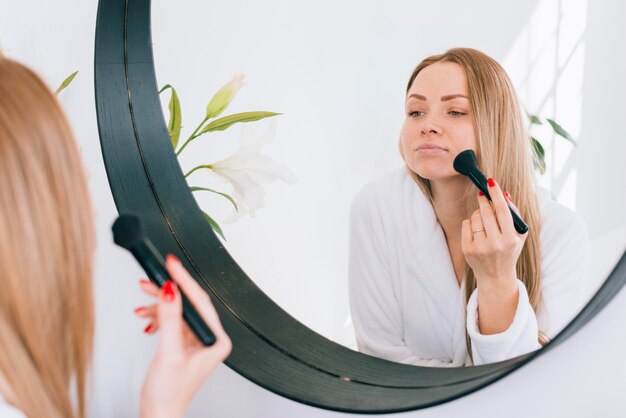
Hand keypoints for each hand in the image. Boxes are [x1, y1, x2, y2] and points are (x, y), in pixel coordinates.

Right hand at [134, 255, 231, 417]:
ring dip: (158, 305)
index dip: (183, 280)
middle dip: (167, 291)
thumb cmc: (170, 393)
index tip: (171, 264)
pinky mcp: (184, 343)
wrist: (159, 413)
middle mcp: (209, 338)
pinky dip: (157, 317)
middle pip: (188, 303)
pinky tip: (146, 319)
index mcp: (216, 340)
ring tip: (141, 302)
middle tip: (150, 278)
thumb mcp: (168, 353)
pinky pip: (172, 321)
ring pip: (177, 310)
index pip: (200, 301)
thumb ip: (170, 320)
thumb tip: (170, 292)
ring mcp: (196, 340)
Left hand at [461, 178, 526, 333]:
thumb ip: (514, 214)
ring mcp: (480, 248)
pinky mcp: (467, 250)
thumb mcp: (518, 236)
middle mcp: (495, 244)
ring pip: (475, 217)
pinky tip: (476, 230)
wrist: (496, 276)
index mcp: (510, 240)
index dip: (496, 194)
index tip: (491, 182)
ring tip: (483, 220)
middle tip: (482, 195)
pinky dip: (470, 223)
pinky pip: (466, 225)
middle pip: (486, 212)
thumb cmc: (509, 252)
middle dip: (484, 200)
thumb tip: (505, 194)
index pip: (503, 211)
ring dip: (478, 213)